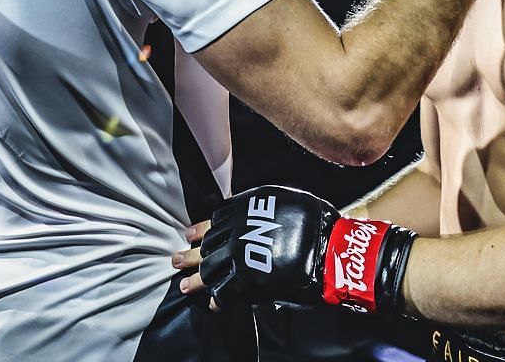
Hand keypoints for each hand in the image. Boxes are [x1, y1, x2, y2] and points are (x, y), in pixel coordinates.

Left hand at [183, 185, 414, 314]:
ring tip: (184, 285)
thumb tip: (248, 216)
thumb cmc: (314, 221)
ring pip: (209, 268)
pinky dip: (218, 299)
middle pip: (207, 245)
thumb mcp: (285, 200)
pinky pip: (225, 291)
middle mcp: (238, 230)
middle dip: (190, 254)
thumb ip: (262, 209)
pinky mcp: (247, 279)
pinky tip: (214, 304)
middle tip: (176, 259)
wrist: (328, 248)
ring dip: (195, 278)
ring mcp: (240, 256)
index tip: (192, 234)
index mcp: (246, 208)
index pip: (215, 220)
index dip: (202, 229)